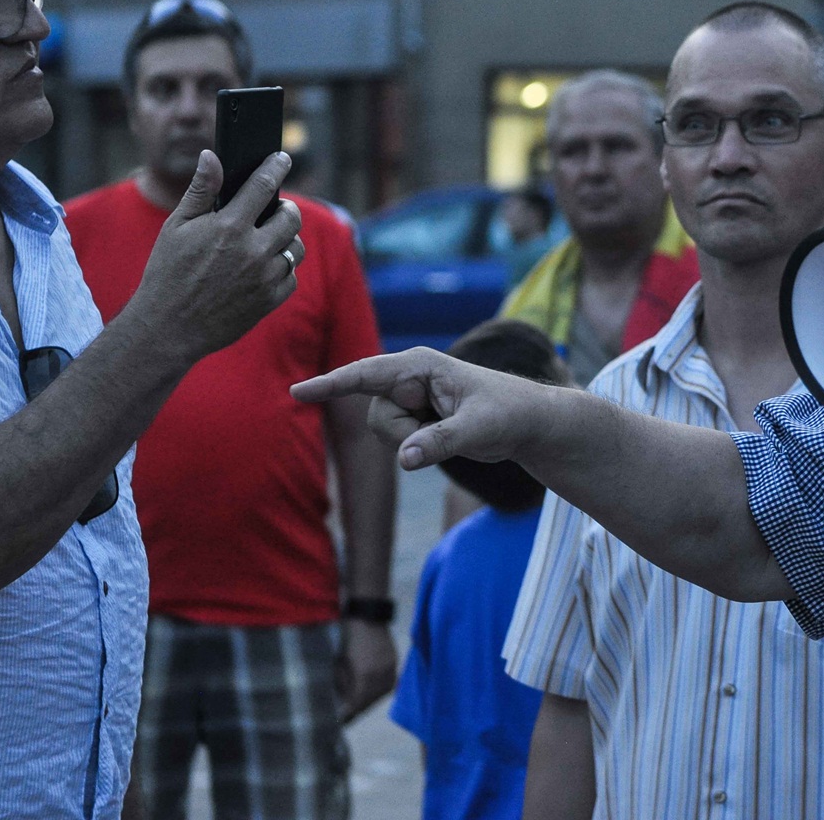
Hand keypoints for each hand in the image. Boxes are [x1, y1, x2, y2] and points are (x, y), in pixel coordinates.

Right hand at [129, 150, 303, 362]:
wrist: (169, 327)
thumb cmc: (168, 273)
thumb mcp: (176, 227)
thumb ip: (201, 191)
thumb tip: (211, 156)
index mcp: (229, 227)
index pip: (264, 186)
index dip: (276, 167)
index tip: (283, 158)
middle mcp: (253, 251)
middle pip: (291, 217)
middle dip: (285, 208)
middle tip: (274, 209)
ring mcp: (265, 278)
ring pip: (297, 248)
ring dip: (287, 239)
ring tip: (269, 239)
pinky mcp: (270, 300)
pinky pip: (292, 277)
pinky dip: (282, 269)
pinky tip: (264, 267)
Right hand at [292, 349, 550, 469]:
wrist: (526, 422)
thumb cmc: (508, 413)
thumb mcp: (478, 429)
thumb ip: (440, 441)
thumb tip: (404, 459)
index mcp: (420, 365)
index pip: (365, 374)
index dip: (330, 384)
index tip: (297, 392)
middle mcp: (408, 377)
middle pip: (376, 415)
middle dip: (403, 433)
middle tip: (447, 427)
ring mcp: (409, 397)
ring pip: (383, 431)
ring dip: (411, 440)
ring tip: (450, 429)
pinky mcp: (412, 416)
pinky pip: (396, 440)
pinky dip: (416, 446)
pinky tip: (447, 434)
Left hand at [335, 617, 397, 723]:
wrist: (367, 615)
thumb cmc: (347, 637)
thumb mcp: (340, 662)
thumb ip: (341, 684)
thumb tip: (340, 701)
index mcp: (365, 676)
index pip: (356, 704)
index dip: (347, 714)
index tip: (338, 722)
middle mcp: (381, 676)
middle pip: (368, 703)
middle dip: (357, 710)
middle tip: (345, 717)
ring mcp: (390, 670)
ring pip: (379, 695)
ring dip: (367, 702)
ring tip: (355, 706)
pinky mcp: (394, 664)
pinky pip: (387, 685)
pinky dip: (377, 691)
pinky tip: (368, 692)